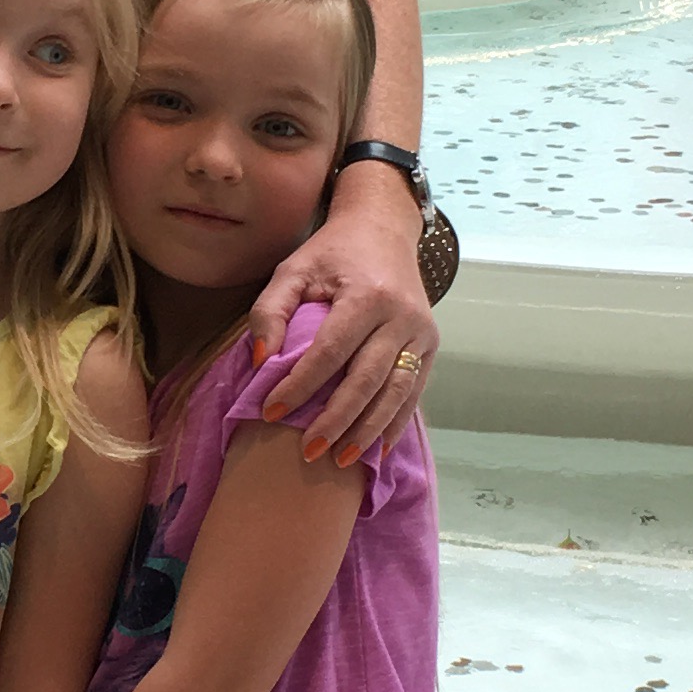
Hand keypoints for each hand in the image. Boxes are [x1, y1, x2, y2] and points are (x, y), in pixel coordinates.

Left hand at [244, 169, 433, 460]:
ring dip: (368, 431)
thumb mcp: (293, 269)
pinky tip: (376, 451)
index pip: (330, 351)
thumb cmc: (332, 252)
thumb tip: (262, 363)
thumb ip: (270, 311)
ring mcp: (422, 333)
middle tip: (307, 451)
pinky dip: (394, 424)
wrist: (384, 230)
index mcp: (367, 294)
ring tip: (340, 461)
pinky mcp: (430, 346)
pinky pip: (413, 393)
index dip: (300, 385)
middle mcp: (402, 316)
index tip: (270, 411)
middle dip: (336, 420)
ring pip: (396, 393)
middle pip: (367, 379)